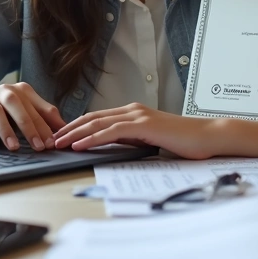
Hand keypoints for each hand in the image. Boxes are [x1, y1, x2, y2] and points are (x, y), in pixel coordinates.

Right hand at [0, 82, 65, 151]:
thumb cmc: (4, 111)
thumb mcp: (25, 112)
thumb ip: (43, 117)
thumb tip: (65, 130)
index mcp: (22, 90)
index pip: (38, 107)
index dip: (47, 125)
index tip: (53, 143)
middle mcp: (5, 91)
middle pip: (19, 107)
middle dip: (30, 128)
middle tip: (39, 147)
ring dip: (6, 130)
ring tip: (14, 147)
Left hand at [53, 104, 215, 159]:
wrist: (208, 136)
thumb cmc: (184, 141)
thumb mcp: (151, 141)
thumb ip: (132, 140)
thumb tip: (111, 147)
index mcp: (133, 113)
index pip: (97, 118)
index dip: (76, 127)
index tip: (60, 137)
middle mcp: (132, 110)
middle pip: (91, 118)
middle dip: (68, 129)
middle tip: (49, 139)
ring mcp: (138, 116)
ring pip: (97, 123)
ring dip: (74, 133)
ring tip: (58, 143)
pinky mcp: (144, 126)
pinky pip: (112, 131)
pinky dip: (92, 138)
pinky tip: (79, 145)